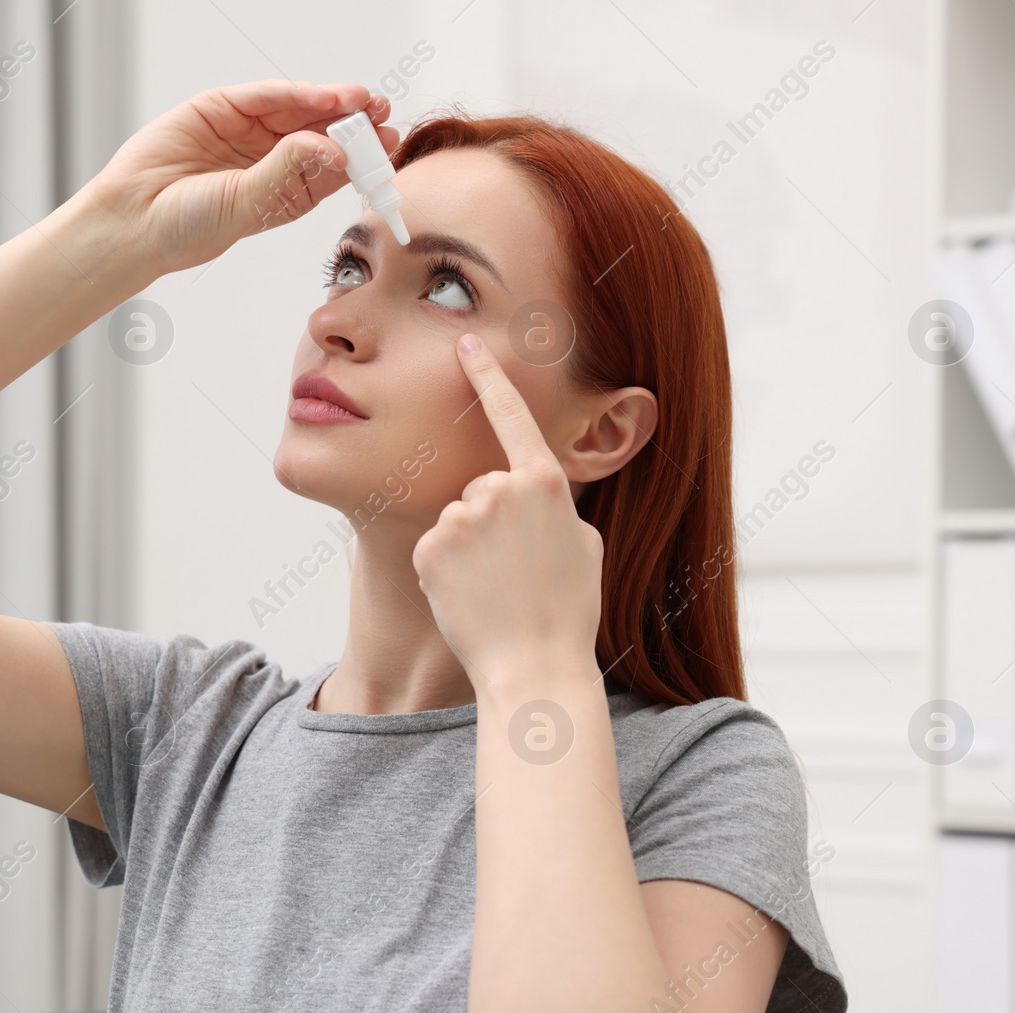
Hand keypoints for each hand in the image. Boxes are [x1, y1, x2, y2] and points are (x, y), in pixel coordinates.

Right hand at [83, 80, 398, 277]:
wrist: (133, 221)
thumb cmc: (187, 228)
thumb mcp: (250, 205)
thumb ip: (289, 172)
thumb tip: (332, 146)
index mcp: (285, 191)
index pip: (333, 166)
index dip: (362, 154)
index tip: (389, 145)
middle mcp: (271, 159)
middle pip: (322, 132)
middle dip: (355, 121)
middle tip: (384, 113)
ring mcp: (246, 132)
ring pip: (298, 110)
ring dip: (332, 103)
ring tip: (363, 101)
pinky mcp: (220, 108)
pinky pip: (264, 96)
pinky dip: (295, 94)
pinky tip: (323, 98)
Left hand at [411, 334, 604, 686]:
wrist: (534, 668)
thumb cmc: (567, 612)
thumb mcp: (584, 546)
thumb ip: (556, 508)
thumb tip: (538, 500)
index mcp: (544, 482)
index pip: (510, 415)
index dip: (487, 376)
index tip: (466, 342)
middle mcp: (499, 489)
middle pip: (481, 487)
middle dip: (490, 522)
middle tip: (514, 572)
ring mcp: (461, 517)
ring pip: (456, 519)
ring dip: (467, 548)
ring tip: (494, 589)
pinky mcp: (431, 548)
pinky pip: (435, 549)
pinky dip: (445, 572)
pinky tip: (469, 598)